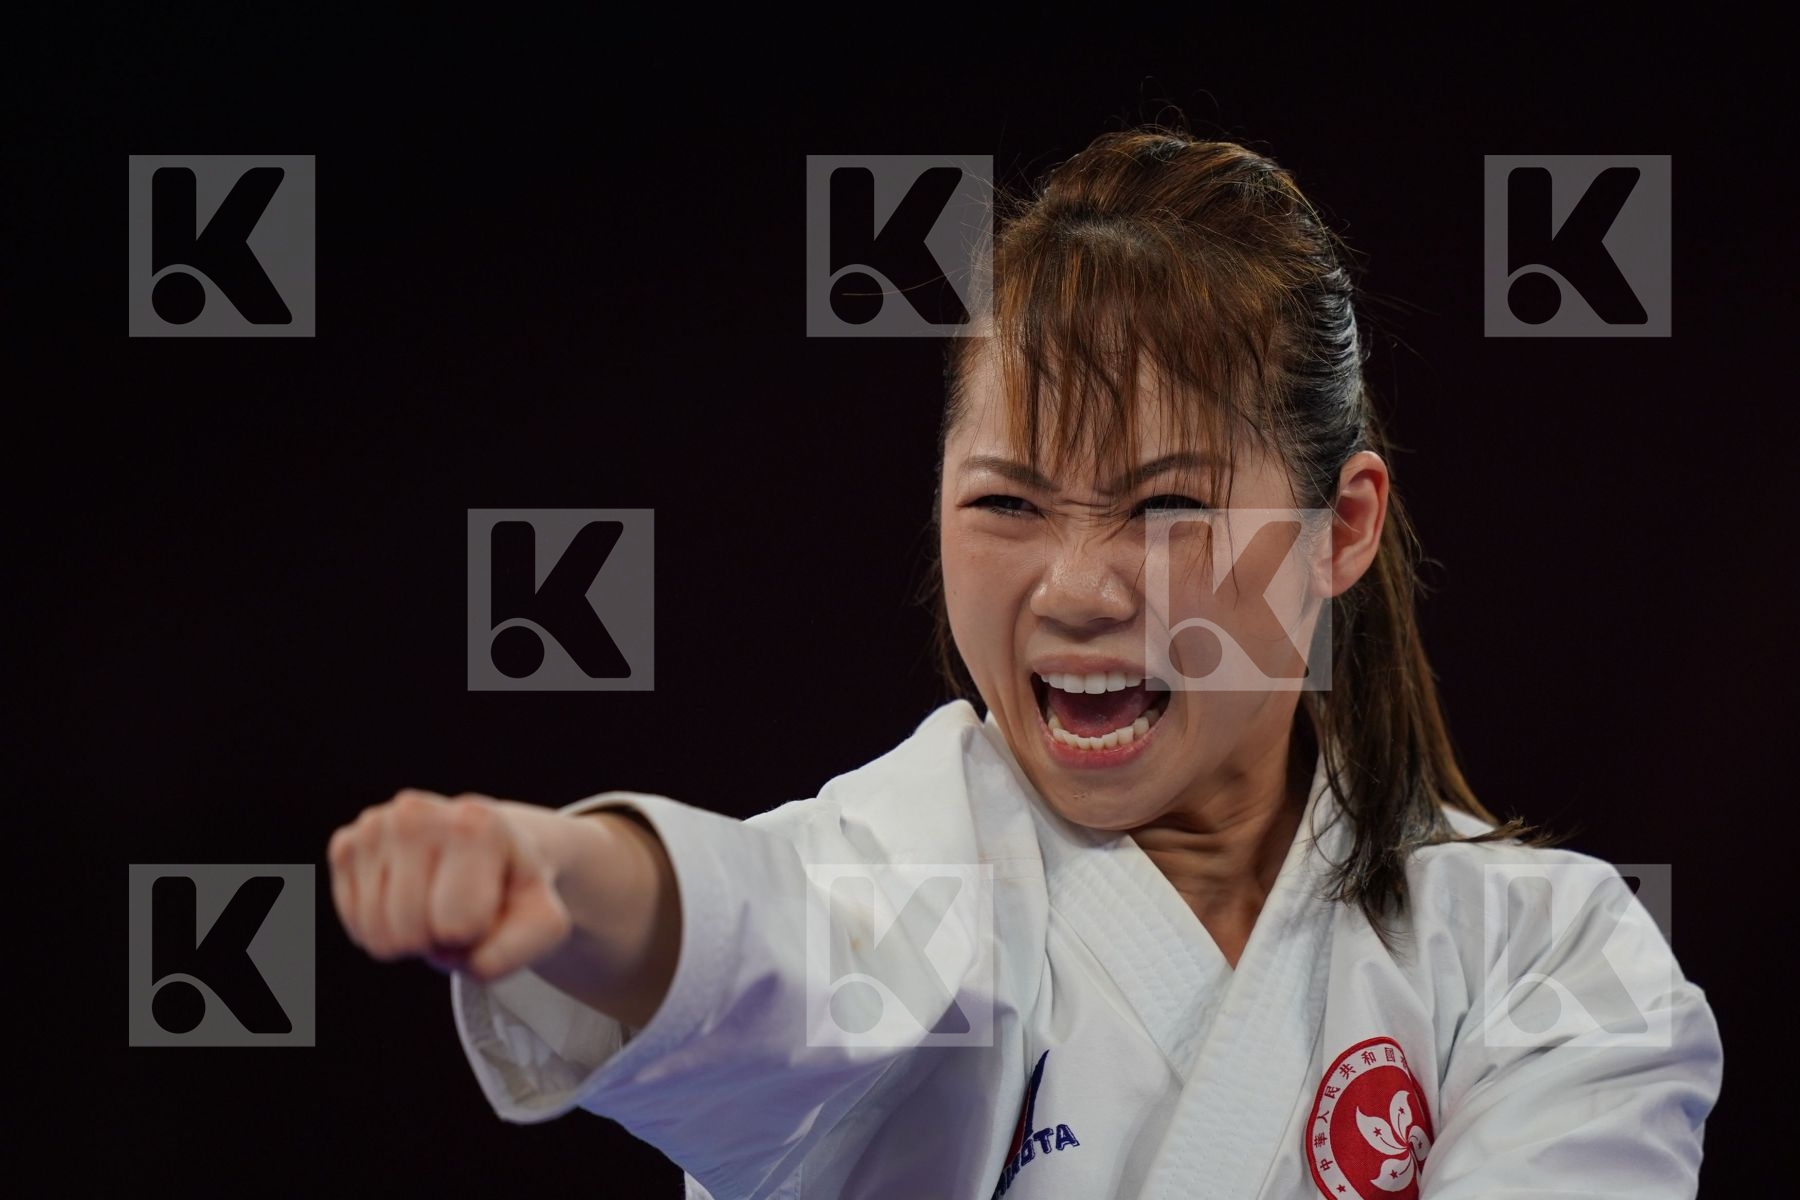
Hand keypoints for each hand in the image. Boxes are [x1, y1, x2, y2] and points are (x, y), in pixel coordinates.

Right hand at [328, 789, 572, 981]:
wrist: (491, 845)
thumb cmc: (515, 888)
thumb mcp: (542, 922)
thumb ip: (516, 951)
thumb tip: (446, 948)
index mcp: (476, 824)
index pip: (458, 925)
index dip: (478, 932)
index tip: (490, 902)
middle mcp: (417, 813)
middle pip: (408, 934)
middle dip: (438, 940)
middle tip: (458, 907)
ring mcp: (376, 825)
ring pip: (377, 935)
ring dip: (410, 938)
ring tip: (435, 902)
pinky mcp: (347, 843)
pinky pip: (354, 923)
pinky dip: (382, 927)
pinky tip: (409, 897)